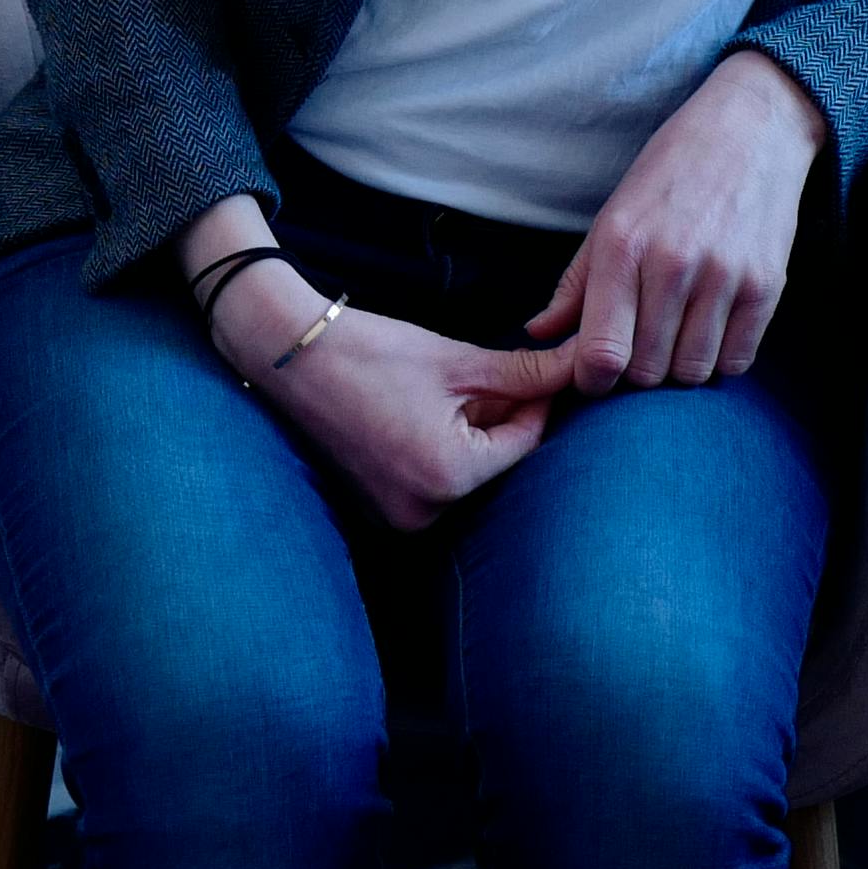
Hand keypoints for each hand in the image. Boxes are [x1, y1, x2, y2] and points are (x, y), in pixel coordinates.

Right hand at [250, 304, 562, 529]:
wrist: (289, 355)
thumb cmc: (370, 352)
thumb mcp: (456, 361)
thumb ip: (524, 373)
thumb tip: (578, 367)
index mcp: (449, 475)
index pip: (525, 443)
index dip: (539, 402)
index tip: (544, 369)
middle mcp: (426, 511)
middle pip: (496, 463)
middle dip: (504, 420)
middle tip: (499, 374)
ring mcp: (398, 516)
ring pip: (466, 473)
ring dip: (475, 434)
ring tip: (453, 389)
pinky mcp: (380, 508)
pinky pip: (433, 482)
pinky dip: (443, 449)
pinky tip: (426, 409)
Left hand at [519, 50, 828, 390]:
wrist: (752, 129)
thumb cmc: (672, 172)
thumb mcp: (612, 215)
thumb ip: (576, 283)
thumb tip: (538, 334)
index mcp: (622, 245)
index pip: (601, 353)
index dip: (592, 381)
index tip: (596, 376)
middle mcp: (672, 263)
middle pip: (647, 372)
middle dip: (637, 374)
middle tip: (641, 349)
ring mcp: (724, 275)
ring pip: (692, 371)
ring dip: (680, 368)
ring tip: (677, 336)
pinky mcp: (766, 284)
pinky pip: (737, 360)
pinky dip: (720, 358)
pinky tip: (711, 330)